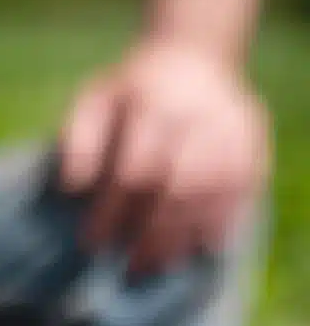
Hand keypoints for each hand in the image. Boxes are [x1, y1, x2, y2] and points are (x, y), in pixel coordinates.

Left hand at [59, 39, 268, 274]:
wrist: (192, 57)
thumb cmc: (129, 94)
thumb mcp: (94, 102)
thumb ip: (79, 141)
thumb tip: (72, 187)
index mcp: (153, 104)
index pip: (133, 170)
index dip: (112, 212)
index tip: (92, 244)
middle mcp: (198, 115)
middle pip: (178, 187)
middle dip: (152, 234)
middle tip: (131, 268)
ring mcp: (232, 128)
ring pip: (212, 193)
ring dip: (186, 235)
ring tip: (161, 267)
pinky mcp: (253, 141)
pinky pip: (243, 189)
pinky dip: (223, 221)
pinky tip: (202, 249)